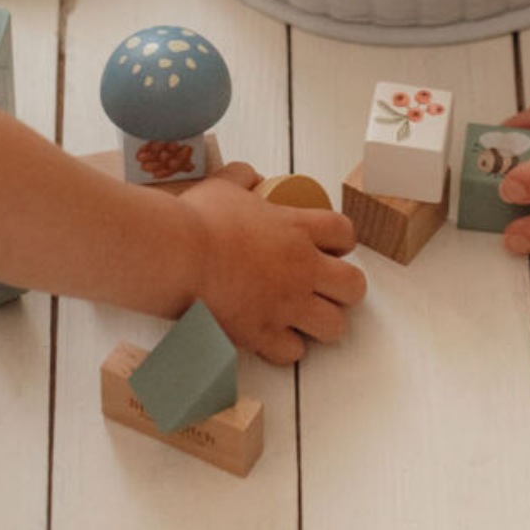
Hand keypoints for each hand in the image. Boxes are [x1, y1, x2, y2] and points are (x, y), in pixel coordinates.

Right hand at [180, 164, 366, 364]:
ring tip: (302, 318)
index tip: (330, 249)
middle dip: (344, 289)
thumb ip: (243, 177)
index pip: (345, 233)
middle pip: (354, 286)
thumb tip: (251, 176)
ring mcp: (285, 304)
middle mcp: (301, 268)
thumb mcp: (223, 186)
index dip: (342, 242)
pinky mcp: (262, 334)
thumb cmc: (196, 219)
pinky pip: (293, 353)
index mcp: (296, 228)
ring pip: (334, 326)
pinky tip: (271, 336)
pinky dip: (284, 348)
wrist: (175, 255)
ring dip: (321, 322)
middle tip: (325, 288)